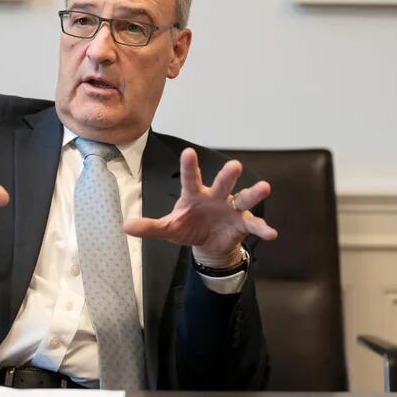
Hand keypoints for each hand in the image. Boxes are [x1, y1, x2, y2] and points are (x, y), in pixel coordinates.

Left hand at [122, 148, 276, 267]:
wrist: (208, 244)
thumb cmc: (188, 227)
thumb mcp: (168, 229)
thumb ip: (150, 227)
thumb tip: (125, 226)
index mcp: (195, 195)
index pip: (191, 179)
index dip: (189, 166)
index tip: (188, 152)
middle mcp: (216, 197)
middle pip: (222, 183)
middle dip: (227, 175)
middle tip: (234, 165)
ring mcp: (231, 208)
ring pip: (244, 198)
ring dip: (254, 193)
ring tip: (265, 187)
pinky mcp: (242, 223)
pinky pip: (254, 224)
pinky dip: (263, 228)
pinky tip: (271, 233)